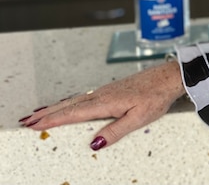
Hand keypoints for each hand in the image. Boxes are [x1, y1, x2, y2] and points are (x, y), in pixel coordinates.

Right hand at [18, 60, 185, 149]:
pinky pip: (83, 96)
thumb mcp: (139, 118)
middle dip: (47, 114)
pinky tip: (67, 104)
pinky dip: (69, 101)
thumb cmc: (156, 96)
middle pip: (69, 105)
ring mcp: (106, 91)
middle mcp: (102, 95)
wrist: (168, 77)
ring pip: (74, 100)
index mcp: (106, 103)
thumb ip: (116, 131)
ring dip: (55, 107)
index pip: (74, 114)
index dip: (53, 120)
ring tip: (39, 114)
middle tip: (27, 121)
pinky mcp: (111, 89)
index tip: (35, 126)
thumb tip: (94, 143)